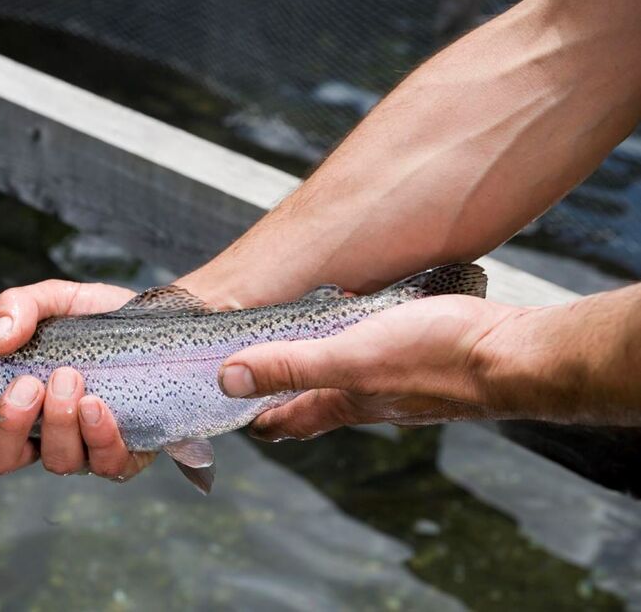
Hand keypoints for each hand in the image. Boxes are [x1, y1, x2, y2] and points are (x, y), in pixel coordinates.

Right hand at [0, 280, 156, 479]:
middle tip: (28, 386)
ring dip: (59, 423)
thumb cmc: (100, 318)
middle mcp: (40, 433)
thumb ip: (19, 307)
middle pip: (1, 458)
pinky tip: (99, 406)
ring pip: (56, 463)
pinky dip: (99, 438)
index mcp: (10, 399)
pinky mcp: (123, 455)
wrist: (164, 321)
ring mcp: (81, 449)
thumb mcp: (56, 299)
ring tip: (70, 379)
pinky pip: (106, 466)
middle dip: (8, 426)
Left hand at [217, 295, 522, 440]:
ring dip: (317, 366)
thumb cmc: (435, 360)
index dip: (257, 419)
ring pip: (345, 376)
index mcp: (343, 403)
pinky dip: (354, 340)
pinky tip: (358, 318)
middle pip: (313, 400)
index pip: (288, 421)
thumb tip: (228, 380)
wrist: (512, 354)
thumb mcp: (349, 360)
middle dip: (282, 391)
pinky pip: (375, 350)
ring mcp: (396, 380)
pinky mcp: (420, 354)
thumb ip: (290, 367)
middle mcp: (367, 397)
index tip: (231, 413)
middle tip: (255, 375)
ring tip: (297, 343)